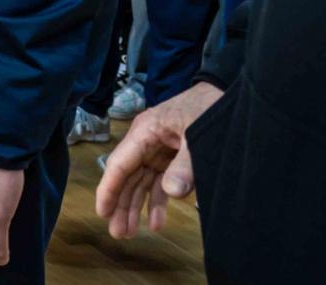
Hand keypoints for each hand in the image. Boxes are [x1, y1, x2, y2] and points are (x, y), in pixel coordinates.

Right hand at [96, 81, 222, 237]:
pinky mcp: (169, 157)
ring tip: (128, 233)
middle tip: (116, 233)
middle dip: (120, 204)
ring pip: (139, 182)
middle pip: (126, 176)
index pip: (120, 164)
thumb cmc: (206, 108)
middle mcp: (145, 142)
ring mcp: (156, 150)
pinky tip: (155, 222)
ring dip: (134, 206)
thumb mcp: (197, 135)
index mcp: (144, 132)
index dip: (109, 190)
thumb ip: (185, 165)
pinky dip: (156, 201)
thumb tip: (171, 192)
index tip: (101, 212)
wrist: (224, 93)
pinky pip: (157, 182)